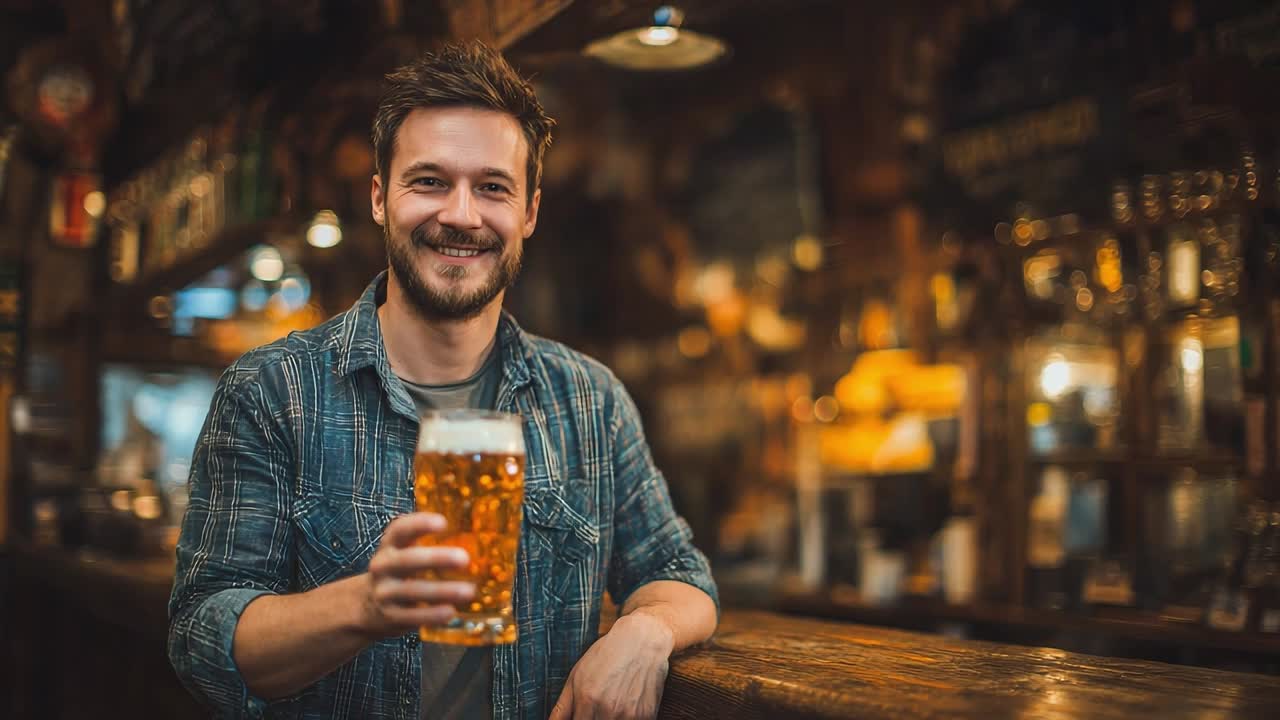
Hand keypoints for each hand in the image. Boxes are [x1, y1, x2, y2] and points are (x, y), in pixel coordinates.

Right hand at [359, 512, 473, 638]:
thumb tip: (480, 540)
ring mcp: (384, 592)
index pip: (400, 529)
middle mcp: (383, 566)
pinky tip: (451, 612)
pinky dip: (432, 615)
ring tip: (468, 591)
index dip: (419, 524)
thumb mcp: (405, 552)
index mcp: (390, 545)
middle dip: (436, 558)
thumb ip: (430, 545)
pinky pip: (412, 616)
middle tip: (464, 558)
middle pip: (407, 560)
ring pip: (412, 590)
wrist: (367, 606)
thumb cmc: (400, 572)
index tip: (443, 523)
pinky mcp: (390, 616)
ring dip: (442, 591)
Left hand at [549, 613, 674, 719]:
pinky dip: (626, 718)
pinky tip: (626, 703)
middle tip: (596, 706)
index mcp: (587, 699)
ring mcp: (629, 714)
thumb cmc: (607, 654)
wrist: (643, 639)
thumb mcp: (577, 675)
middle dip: (593, 719)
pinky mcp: (646, 715)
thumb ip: (562, 707)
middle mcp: (608, 710)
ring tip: (612, 702)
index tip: (581, 715)